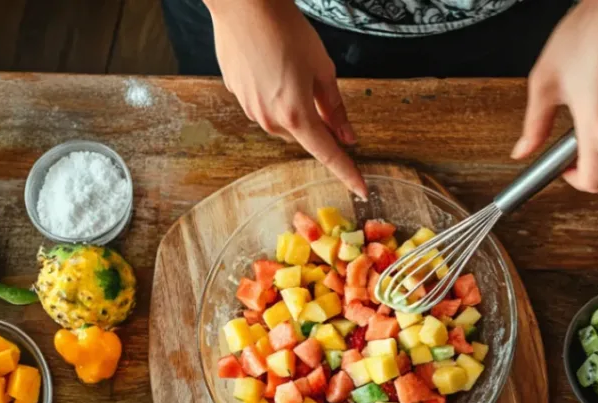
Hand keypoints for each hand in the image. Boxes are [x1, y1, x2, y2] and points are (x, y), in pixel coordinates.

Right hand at [208, 0, 366, 197]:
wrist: (242, 5)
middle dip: (315, 120)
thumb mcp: (322, 68)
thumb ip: (335, 108)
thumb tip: (347, 136)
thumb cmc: (285, 30)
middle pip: (303, 134)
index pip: (327, 154)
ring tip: (290, 67)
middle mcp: (269, 119)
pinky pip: (261, 103)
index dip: (347, 172)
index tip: (361, 188)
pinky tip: (271, 64)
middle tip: (318, 87)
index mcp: (296, 115)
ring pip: (281, 121)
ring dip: (292, 106)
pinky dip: (272, 92)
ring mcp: (249, 108)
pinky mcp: (236, 94)